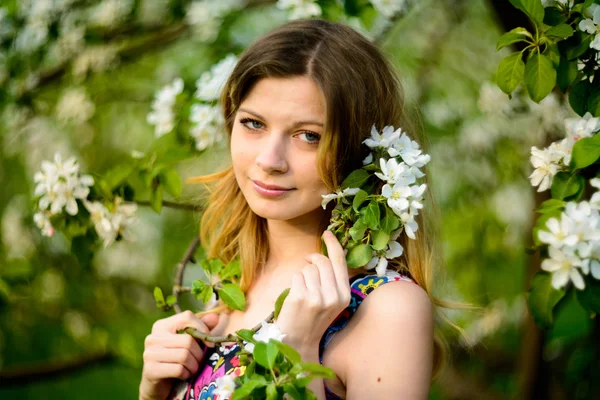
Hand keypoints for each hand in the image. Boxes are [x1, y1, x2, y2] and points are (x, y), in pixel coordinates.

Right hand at [139, 311, 219, 399]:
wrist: (157, 384)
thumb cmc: (175, 359)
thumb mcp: (187, 342)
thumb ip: (200, 328)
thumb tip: (215, 317)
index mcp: (162, 326)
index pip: (186, 317)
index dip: (202, 329)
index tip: (209, 344)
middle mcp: (153, 337)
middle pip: (188, 340)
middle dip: (199, 354)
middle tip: (199, 361)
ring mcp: (149, 354)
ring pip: (184, 356)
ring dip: (194, 366)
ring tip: (192, 369)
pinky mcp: (150, 370)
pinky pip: (179, 370)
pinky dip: (186, 374)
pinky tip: (184, 375)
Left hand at [275, 231, 350, 353]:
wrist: (298, 341)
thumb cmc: (313, 318)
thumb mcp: (331, 302)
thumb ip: (332, 281)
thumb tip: (323, 256)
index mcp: (344, 295)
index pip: (340, 262)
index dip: (333, 245)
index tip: (327, 233)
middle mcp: (334, 296)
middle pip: (322, 262)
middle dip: (312, 259)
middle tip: (307, 263)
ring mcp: (318, 297)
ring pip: (309, 269)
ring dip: (302, 274)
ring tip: (302, 289)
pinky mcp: (302, 297)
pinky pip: (297, 276)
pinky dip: (294, 282)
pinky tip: (295, 295)